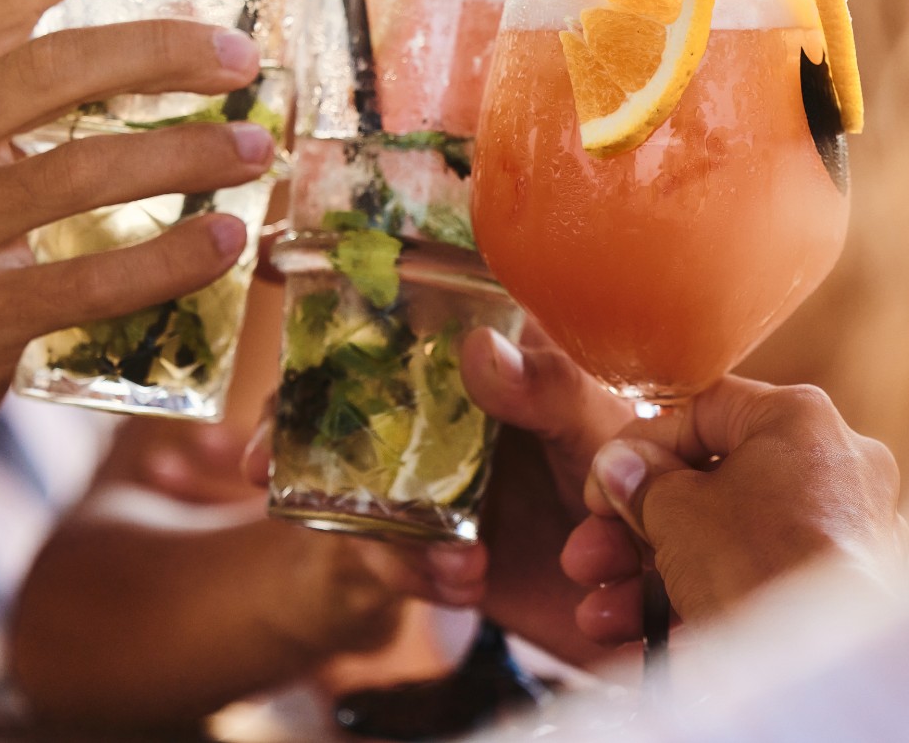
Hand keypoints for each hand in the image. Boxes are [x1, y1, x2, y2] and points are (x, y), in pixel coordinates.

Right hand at [0, 0, 273, 461]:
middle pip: (51, 71)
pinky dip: (169, 260)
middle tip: (243, 58)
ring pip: (79, 174)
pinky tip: (226, 241)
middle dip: (161, 53)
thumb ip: (10, 80)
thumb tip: (167, 24)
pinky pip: (89, 281)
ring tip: (257, 149)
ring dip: (185, 155)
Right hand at [242, 325, 634, 663]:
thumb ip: (549, 389)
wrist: (652, 591)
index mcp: (487, 358)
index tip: (278, 321)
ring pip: (357, 490)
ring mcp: (434, 479)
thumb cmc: (636, 480)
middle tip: (257, 462)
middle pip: (344, 404)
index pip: (399, 318)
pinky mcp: (435, 548)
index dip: (335, 323)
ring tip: (450, 558)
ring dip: (375, 529)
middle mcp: (447, 411)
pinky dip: (417, 575)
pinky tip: (464, 583)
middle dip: (293, 433)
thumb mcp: (603, 426)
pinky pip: (394, 560)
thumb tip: (477, 347)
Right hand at [563, 379, 903, 644]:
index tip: (600, 486)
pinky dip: (697, 606)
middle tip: (588, 558)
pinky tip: (640, 643)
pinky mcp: (837, 592)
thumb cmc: (754, 562)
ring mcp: (842, 532)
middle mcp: (833, 466)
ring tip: (598, 616)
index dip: (638, 448)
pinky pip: (757, 583)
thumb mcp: (675, 510)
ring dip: (650, 579)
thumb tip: (622, 468)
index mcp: (799, 419)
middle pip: (711, 485)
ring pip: (726, 542)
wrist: (821, 661)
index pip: (704, 411)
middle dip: (634, 530)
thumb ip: (641, 481)